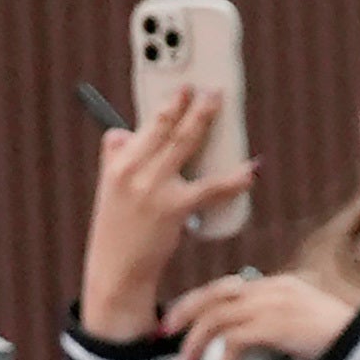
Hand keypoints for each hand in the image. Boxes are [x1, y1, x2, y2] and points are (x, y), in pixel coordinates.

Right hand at [76, 76, 257, 344]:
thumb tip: (122, 131)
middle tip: (206, 89)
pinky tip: (250, 171)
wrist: (117, 271)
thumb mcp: (108, 190)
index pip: (140, 126)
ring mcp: (153, 188)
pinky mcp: (173, 208)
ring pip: (183, 144)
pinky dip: (233, 178)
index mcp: (116, 164)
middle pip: (164, 126)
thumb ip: (115, 159)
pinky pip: (209, 187)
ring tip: (218, 105)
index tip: (180, 89)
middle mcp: (132, 170)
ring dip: (204, 120)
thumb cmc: (118, 231)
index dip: (164, 105)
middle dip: (186, 103)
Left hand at [161, 265, 359, 359]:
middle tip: (165, 336)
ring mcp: (271, 305)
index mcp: (273, 284)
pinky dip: (223, 358)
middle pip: (213, 296)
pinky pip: (235, 339)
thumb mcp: (296, 321)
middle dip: (184, 316)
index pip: (223, 288)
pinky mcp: (275, 325)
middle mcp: (269, 289)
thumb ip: (267, 323)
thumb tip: (236, 341)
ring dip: (196, 344)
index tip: (176, 322)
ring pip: (217, 318)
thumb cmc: (332, 336)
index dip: (195, 304)